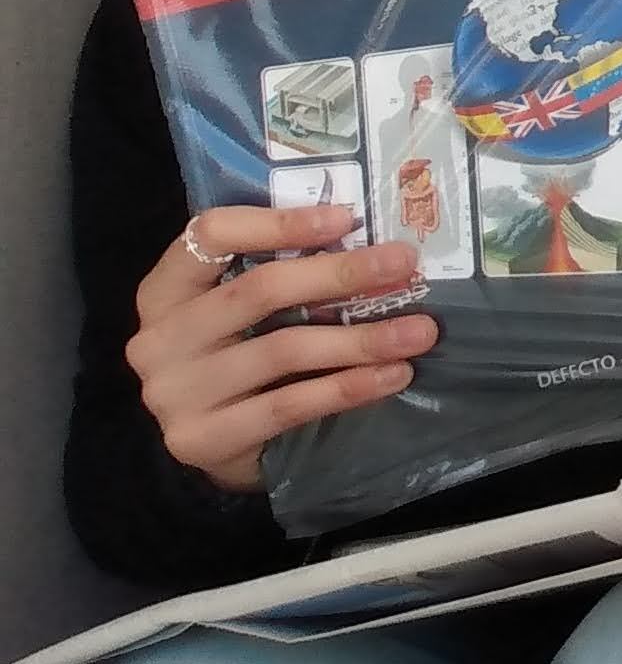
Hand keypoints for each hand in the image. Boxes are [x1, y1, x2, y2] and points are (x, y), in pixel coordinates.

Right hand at [125, 207, 437, 493]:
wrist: (216, 445)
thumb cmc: (240, 358)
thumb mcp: (245, 310)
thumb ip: (281, 271)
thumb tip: (372, 238)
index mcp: (164, 290)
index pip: (210, 234)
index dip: (279, 222)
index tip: (346, 218)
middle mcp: (160, 339)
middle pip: (258, 290)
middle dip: (341, 274)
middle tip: (404, 264)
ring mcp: (174, 393)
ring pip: (283, 349)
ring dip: (361, 338)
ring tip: (420, 331)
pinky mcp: (202, 439)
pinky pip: (289, 405)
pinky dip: (349, 388)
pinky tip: (393, 375)